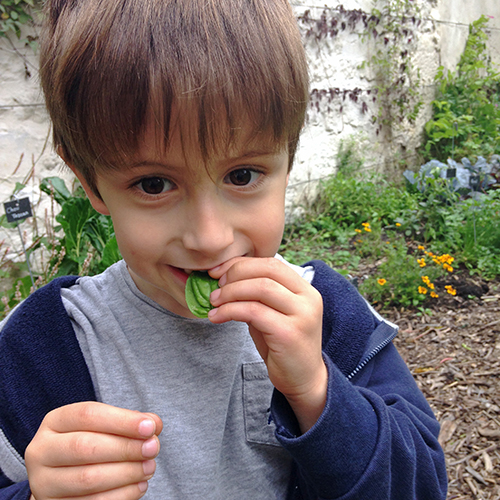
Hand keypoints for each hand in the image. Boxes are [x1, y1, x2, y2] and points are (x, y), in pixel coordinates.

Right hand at [25, 402, 162, 499]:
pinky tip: (139, 485)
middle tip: (153, 448)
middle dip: (126, 448)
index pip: (88, 414)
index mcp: (55, 421)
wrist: (66, 476)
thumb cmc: (92, 443)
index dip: (122, 420)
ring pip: (87, 478)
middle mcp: (41, 450)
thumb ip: (129, 422)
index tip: (150, 427)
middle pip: (85, 447)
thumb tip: (154, 425)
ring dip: (127, 473)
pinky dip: (121, 495)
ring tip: (150, 467)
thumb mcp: (106, 426)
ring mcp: (43, 483)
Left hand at [208, 257, 326, 431]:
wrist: (303, 379)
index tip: (219, 272)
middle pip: (266, 271)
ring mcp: (302, 314)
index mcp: (305, 289)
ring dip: (230, 292)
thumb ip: (256, 295)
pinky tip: (217, 317)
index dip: (242, 264)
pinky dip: (230, 310)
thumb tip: (223, 277)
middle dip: (235, 274)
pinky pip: (254, 312)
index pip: (271, 263)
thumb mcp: (272, 313)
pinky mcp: (289, 333)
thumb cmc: (283, 344)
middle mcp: (308, 297)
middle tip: (215, 286)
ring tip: (214, 302)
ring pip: (260, 288)